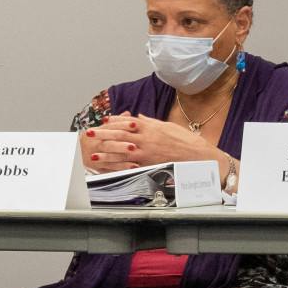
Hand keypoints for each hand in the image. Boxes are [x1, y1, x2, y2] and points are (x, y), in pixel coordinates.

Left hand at [82, 113, 213, 171]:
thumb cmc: (185, 140)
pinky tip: (109, 170)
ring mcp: (146, 153)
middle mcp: (146, 139)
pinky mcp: (149, 165)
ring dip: (106, 154)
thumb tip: (138, 117)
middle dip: (103, 135)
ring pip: (121, 152)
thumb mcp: (167, 126)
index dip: (114, 121)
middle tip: (89, 134)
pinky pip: (130, 166)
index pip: (127, 122)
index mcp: (150, 127)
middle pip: (119, 135)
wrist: (198, 155)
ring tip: (93, 155)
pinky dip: (118, 168)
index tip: (103, 121)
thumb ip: (150, 122)